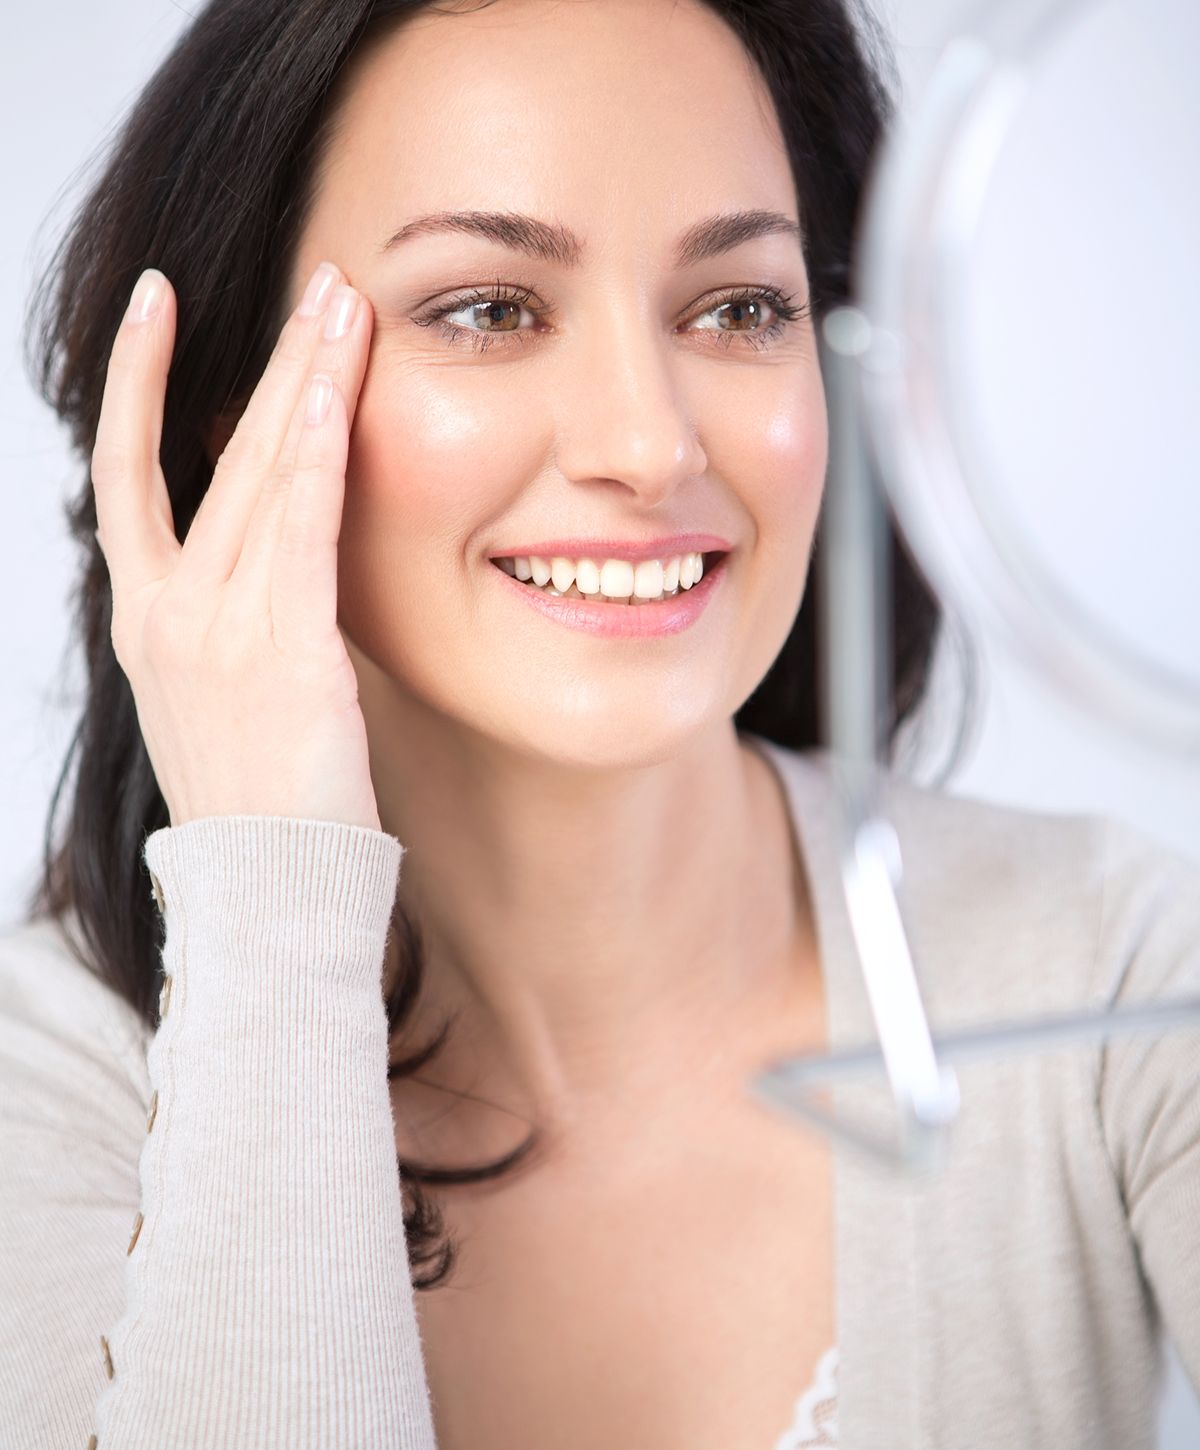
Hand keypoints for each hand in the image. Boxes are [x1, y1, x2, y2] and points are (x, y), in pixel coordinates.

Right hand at [91, 261, 382, 832]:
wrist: (269, 890)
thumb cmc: (260, 800)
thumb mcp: (219, 699)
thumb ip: (231, 620)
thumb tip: (275, 563)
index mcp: (146, 620)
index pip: (129, 475)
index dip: (139, 384)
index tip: (157, 306)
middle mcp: (169, 612)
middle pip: (215, 455)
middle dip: (269, 360)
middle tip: (315, 283)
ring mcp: (219, 628)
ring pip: (262, 476)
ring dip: (305, 381)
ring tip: (341, 305)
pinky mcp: (285, 651)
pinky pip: (302, 531)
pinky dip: (318, 455)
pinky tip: (334, 391)